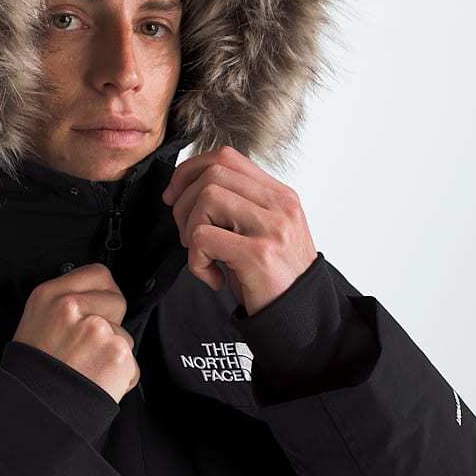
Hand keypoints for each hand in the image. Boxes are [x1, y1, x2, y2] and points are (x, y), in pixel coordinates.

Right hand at [12, 263, 139, 402]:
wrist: (32, 409)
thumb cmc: (32, 372)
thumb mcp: (36, 321)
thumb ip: (65, 303)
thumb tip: (95, 299)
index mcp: (50, 295)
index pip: (98, 274)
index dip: (103, 294)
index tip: (99, 309)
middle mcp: (72, 306)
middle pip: (118, 301)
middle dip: (112, 323)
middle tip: (87, 346)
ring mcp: (97, 328)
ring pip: (124, 336)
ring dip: (113, 355)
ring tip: (86, 369)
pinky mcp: (116, 353)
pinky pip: (132, 365)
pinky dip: (120, 379)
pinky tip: (96, 383)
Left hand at [161, 146, 317, 315]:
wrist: (301, 318)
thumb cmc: (272, 278)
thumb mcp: (261, 231)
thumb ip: (237, 205)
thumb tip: (185, 187)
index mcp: (279, 195)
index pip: (226, 157)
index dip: (190, 170)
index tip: (174, 195)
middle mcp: (280, 205)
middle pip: (212, 173)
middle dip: (183, 202)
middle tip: (187, 236)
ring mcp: (271, 228)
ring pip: (207, 198)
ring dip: (190, 229)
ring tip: (203, 255)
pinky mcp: (258, 254)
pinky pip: (203, 237)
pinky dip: (196, 261)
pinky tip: (213, 277)